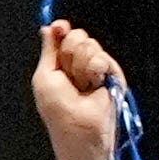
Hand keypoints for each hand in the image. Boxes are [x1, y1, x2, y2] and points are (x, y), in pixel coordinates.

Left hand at [28, 20, 123, 159]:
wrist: (81, 132)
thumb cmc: (59, 111)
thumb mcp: (45, 77)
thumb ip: (49, 51)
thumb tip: (48, 28)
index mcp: (60, 64)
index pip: (63, 35)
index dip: (61, 30)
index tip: (60, 28)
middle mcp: (79, 63)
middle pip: (77, 36)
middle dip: (70, 54)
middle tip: (69, 77)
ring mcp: (97, 69)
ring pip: (91, 45)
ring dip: (82, 66)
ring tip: (82, 86)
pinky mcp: (113, 75)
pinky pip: (103, 57)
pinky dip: (96, 70)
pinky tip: (94, 83)